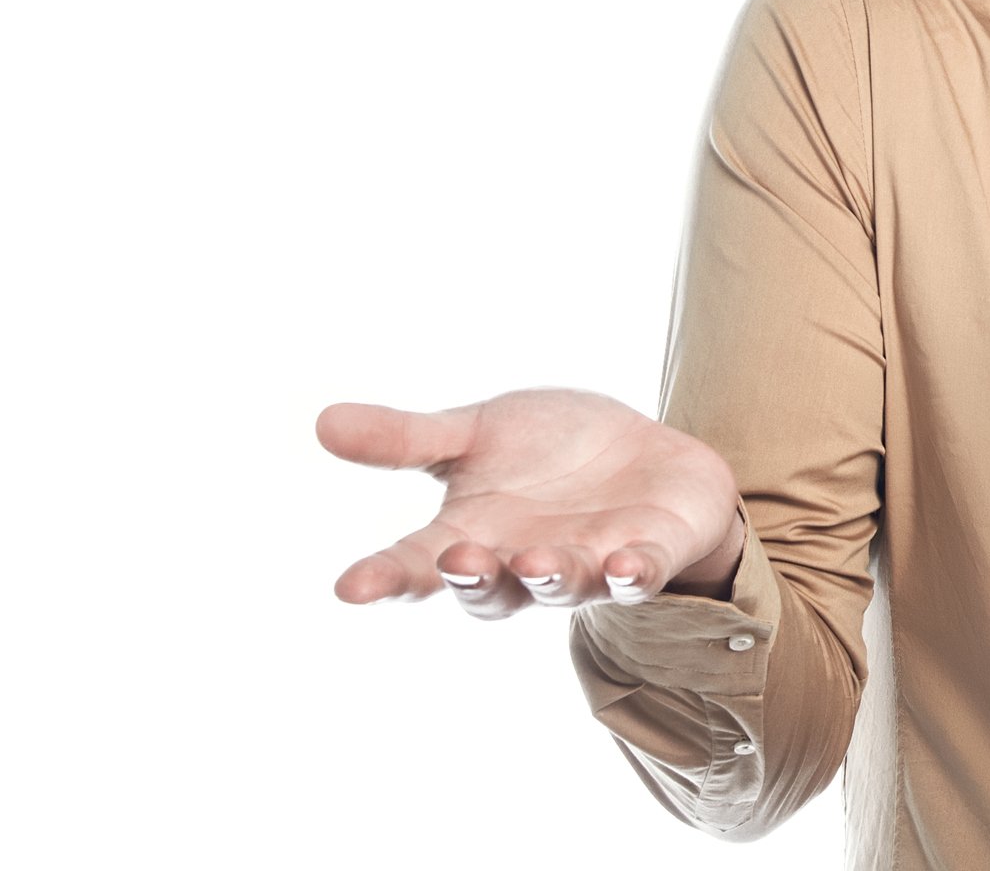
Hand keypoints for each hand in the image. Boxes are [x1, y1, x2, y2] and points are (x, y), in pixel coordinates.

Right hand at [317, 388, 745, 617]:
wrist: (644, 457)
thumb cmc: (549, 451)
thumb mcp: (476, 433)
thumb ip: (408, 438)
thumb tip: (322, 421)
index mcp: (473, 534)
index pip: (417, 565)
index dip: (384, 578)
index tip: (349, 587)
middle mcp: (523, 562)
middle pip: (491, 587)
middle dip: (475, 576)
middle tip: (457, 559)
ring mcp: (588, 564)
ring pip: (564, 585)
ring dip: (551, 575)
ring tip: (537, 560)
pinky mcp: (648, 556)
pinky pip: (640, 576)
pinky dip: (633, 574)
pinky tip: (625, 565)